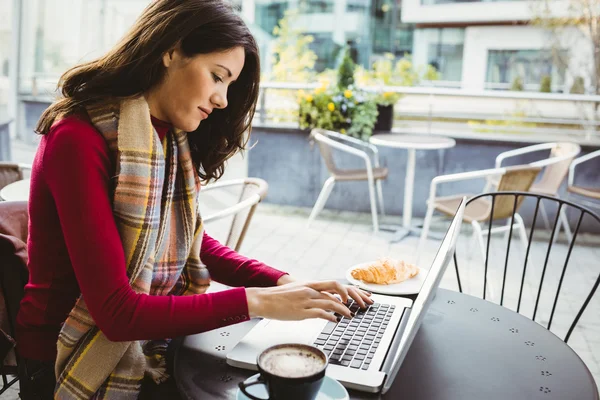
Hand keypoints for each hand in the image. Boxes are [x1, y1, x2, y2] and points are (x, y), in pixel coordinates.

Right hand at [246, 280, 372, 322]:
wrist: (263, 299)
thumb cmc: (279, 297)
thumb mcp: (297, 290)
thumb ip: (311, 294)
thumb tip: (324, 300)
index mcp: (310, 284)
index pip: (334, 284)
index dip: (347, 290)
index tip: (354, 298)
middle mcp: (310, 290)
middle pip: (336, 290)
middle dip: (351, 297)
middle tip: (359, 305)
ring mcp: (306, 300)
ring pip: (330, 303)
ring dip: (343, 310)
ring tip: (350, 315)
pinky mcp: (301, 311)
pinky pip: (320, 313)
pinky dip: (330, 317)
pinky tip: (335, 321)